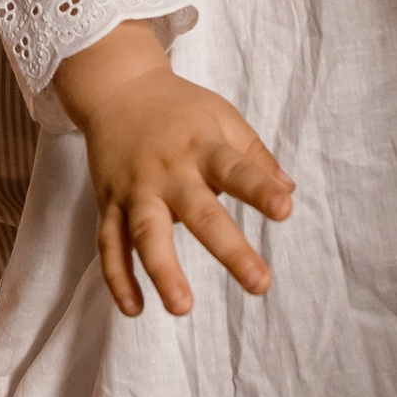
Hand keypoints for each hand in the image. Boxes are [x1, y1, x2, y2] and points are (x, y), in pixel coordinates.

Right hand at [51, 21, 294, 316]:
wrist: (116, 86)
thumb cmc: (179, 107)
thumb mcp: (222, 116)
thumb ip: (255, 156)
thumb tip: (288, 191)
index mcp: (203, 146)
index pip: (236, 170)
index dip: (260, 190)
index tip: (284, 209)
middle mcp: (169, 170)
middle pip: (199, 213)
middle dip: (230, 250)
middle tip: (260, 284)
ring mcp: (135, 189)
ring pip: (146, 235)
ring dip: (163, 272)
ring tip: (182, 307)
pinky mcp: (108, 203)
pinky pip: (109, 245)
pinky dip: (118, 279)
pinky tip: (134, 309)